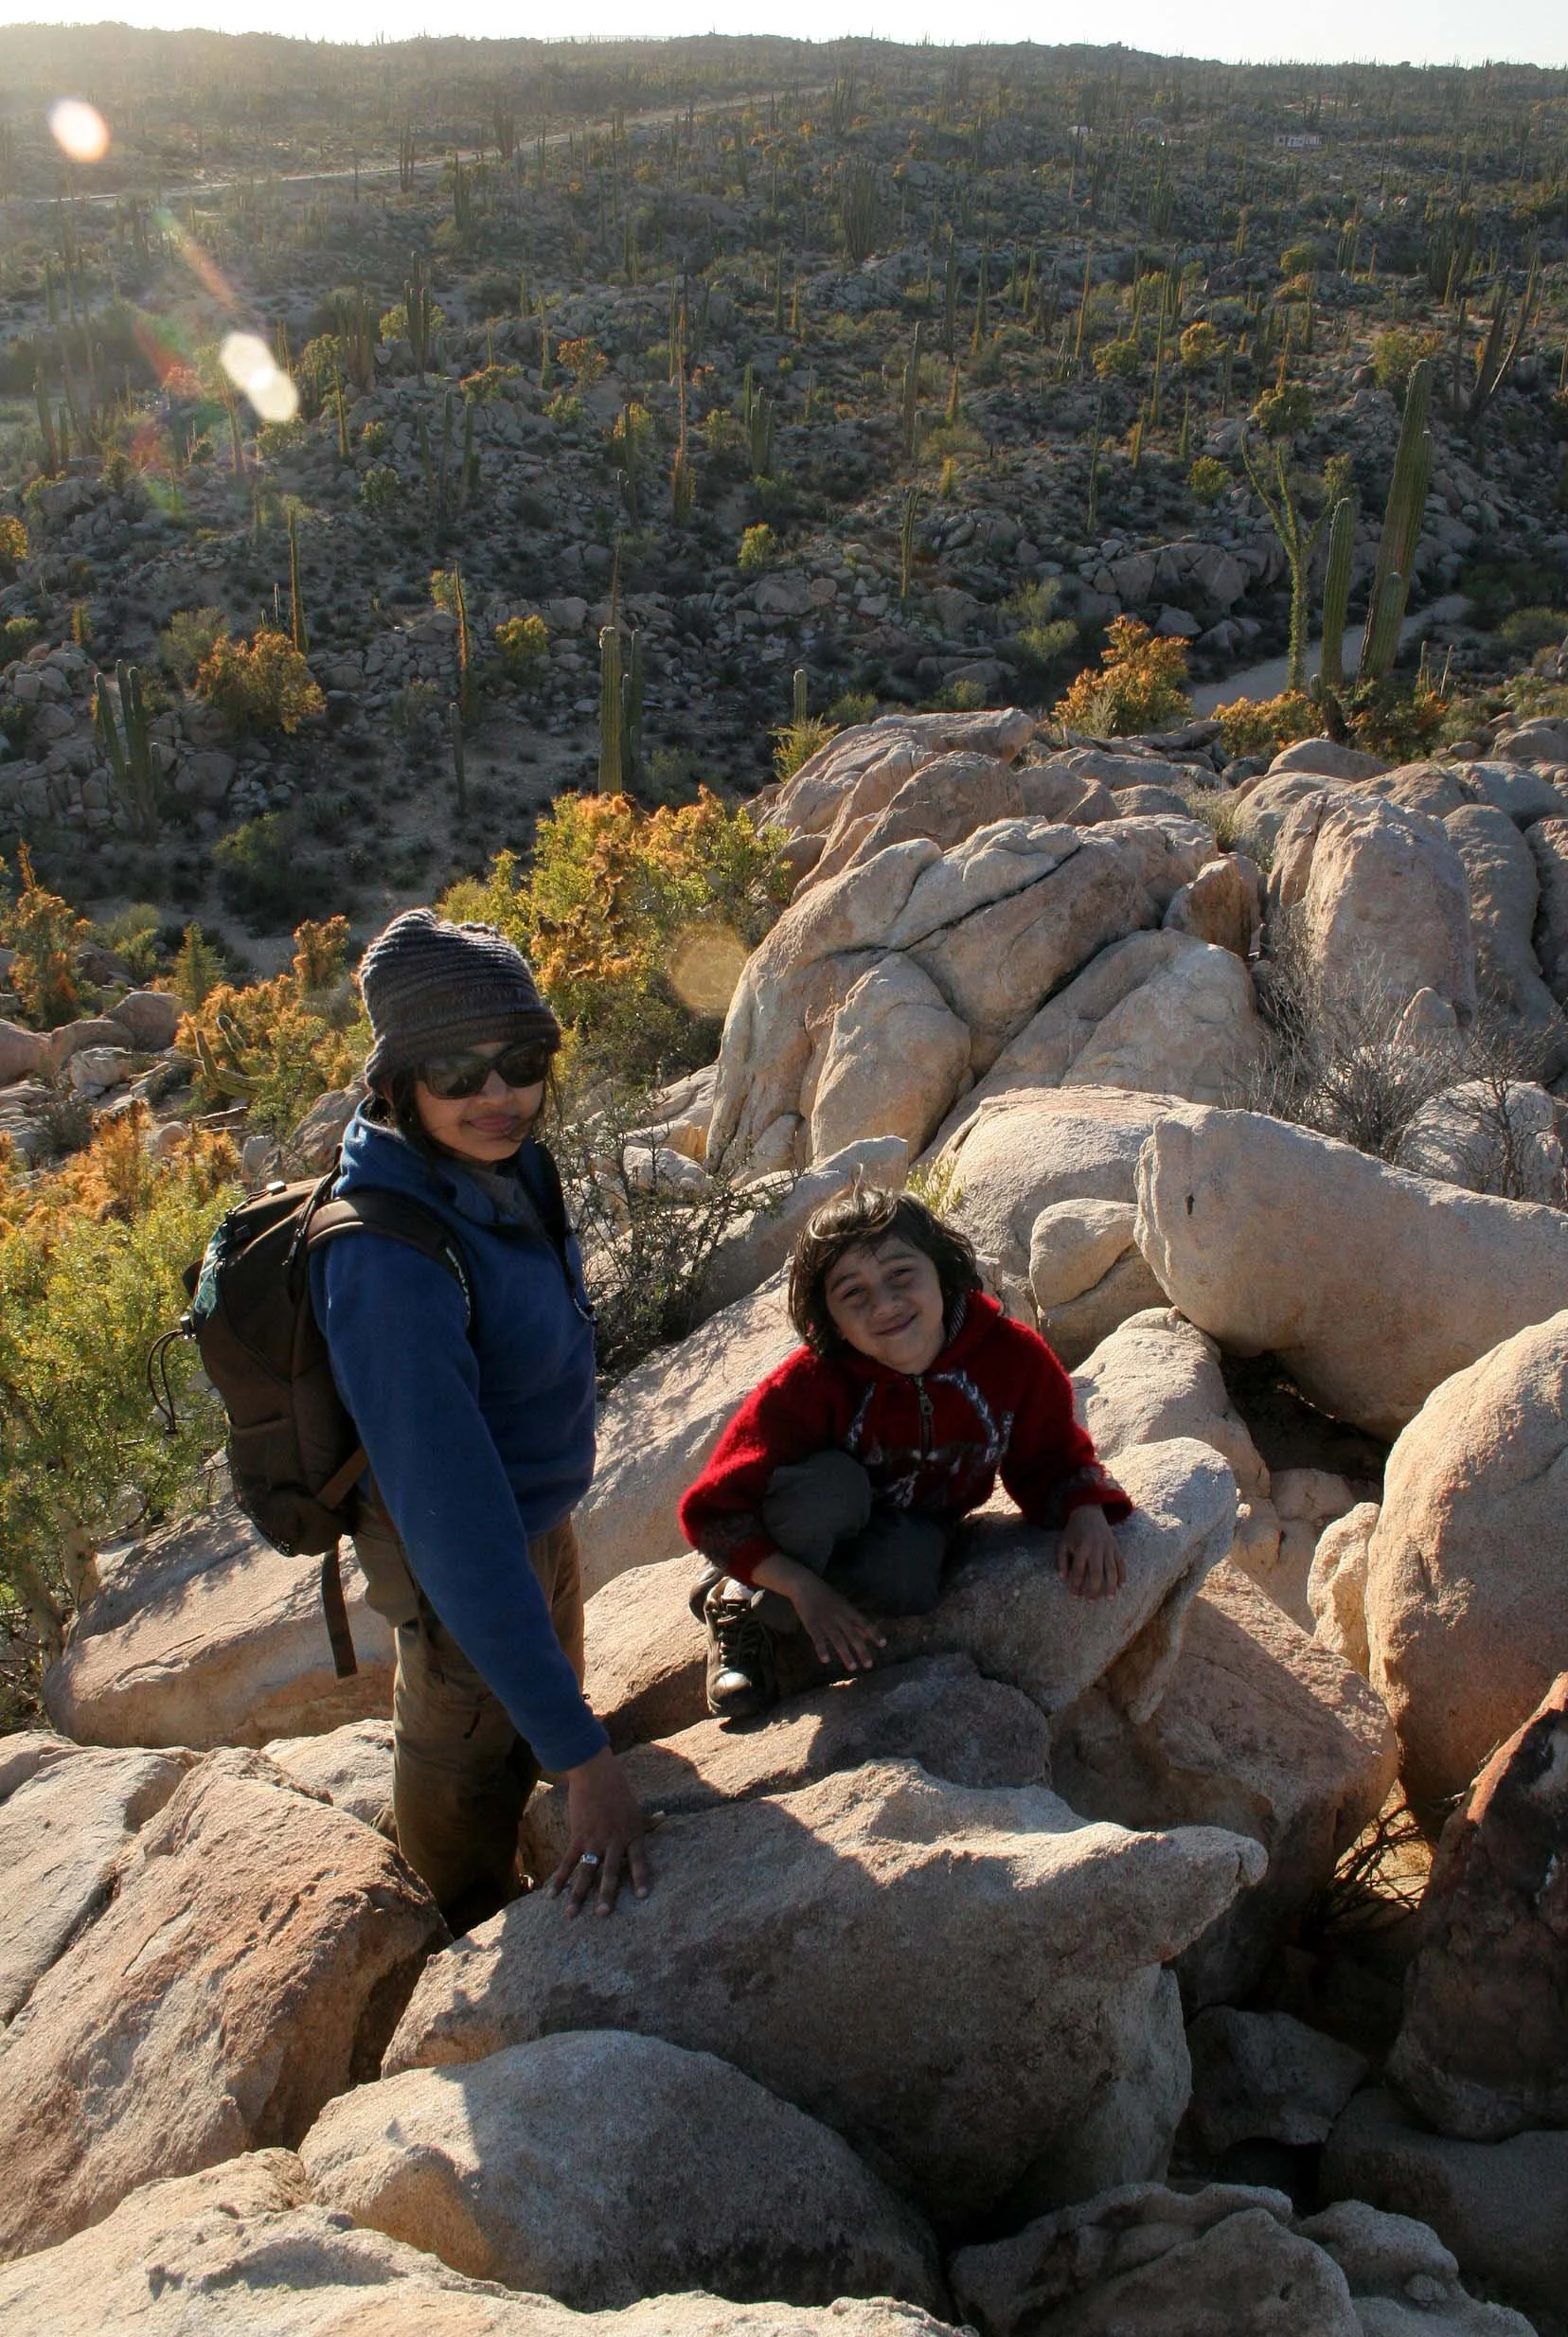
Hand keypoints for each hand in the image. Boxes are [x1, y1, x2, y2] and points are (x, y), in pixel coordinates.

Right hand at [549, 1746, 650, 1917]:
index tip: (643, 1896)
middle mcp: (614, 1840)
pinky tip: (551, 1895)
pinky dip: (559, 1878)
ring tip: (571, 1915)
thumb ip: (648, 1820)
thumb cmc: (618, 1789)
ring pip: (585, 1872)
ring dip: (577, 1894)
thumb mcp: (635, 1807)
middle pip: (610, 1871)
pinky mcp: (577, 1836)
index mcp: (632, 1834)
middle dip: (606, 1894)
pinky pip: (567, 1861)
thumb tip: (665, 1816)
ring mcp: (594, 1839)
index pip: (639, 1859)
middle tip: (603, 1914)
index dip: (641, 1877)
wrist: (595, 1772)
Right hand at [754, 1553, 886, 1670]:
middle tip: (869, 1665)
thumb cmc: (825, 1596)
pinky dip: (822, 1649)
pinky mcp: (811, 1623)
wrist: (804, 1584)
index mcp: (848, 1610)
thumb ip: (854, 1620)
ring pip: (838, 1639)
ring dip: (846, 1654)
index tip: (883, 1644)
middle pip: (853, 1635)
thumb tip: (867, 1635)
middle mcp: (839, 1616)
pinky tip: (825, 1660)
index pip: (865, 1623)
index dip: (874, 1633)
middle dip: (862, 1650)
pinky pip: (818, 1639)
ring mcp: (825, 1620)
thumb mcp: (843, 1604)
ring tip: (852, 1667)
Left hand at [1058, 1504, 1124, 1599]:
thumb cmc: (1074, 1531)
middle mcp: (1096, 1549)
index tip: (1075, 1597)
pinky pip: (1121, 1563)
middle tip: (1092, 1602)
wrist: (1089, 1513)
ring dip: (1111, 1585)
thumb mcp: (1062, 1542)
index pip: (1079, 1571)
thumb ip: (1061, 1560)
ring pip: (1112, 1569)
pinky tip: (1122, 1585)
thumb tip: (1062, 1577)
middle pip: (1097, 1573)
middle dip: (1095, 1589)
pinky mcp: (1116, 1547)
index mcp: (1082, 1548)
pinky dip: (1123, 1574)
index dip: (1077, 1585)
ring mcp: (1108, 1548)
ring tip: (1110, 1598)